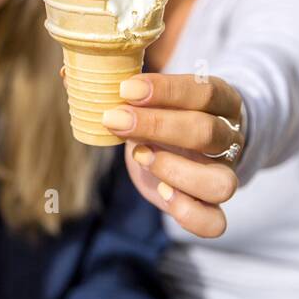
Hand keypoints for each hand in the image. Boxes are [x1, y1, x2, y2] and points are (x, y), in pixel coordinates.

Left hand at [67, 69, 242, 237]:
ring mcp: (225, 175)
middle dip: (157, 126)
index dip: (167, 90)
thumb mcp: (152, 97)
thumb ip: (119, 88)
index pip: (205, 91)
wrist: (193, 147)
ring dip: (175, 170)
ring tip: (140, 156)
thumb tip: (69, 75)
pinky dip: (187, 213)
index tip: (126, 89)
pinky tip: (162, 192)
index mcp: (221, 102)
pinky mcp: (212, 208)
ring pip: (220, 182)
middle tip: (115, 120)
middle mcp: (230, 139)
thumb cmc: (167, 114)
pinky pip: (215, 223)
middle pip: (207, 132)